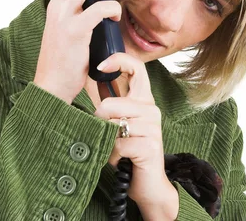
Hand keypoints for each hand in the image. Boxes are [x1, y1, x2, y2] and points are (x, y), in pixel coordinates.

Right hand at [33, 0, 120, 103]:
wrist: (52, 86)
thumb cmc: (66, 59)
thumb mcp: (70, 29)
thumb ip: (80, 12)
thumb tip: (99, 1)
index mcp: (57, 4)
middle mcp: (57, 7)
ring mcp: (63, 19)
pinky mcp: (74, 33)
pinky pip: (95, 10)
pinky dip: (110, 8)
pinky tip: (116, 16)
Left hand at [94, 53, 177, 215]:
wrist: (149, 185)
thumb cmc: (130, 153)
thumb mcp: (120, 124)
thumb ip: (112, 104)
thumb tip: (93, 80)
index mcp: (144, 101)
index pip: (137, 68)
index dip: (118, 60)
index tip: (99, 66)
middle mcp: (151, 109)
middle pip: (111, 103)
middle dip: (100, 121)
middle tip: (106, 134)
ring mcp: (152, 127)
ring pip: (111, 124)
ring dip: (107, 142)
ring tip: (117, 150)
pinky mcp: (149, 145)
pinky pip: (117, 144)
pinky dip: (112, 156)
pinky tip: (122, 161)